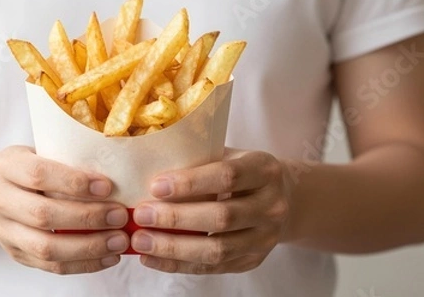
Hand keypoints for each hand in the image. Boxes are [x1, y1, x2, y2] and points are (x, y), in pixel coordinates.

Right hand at [0, 146, 129, 273]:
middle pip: (43, 215)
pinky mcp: (15, 254)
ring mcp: (4, 231)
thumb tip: (122, 175)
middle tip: (120, 216)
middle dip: (87, 218)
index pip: (38, 174)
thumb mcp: (43, 152)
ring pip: (46, 248)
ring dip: (88, 247)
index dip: (74, 182)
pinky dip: (84, 264)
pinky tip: (109, 256)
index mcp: (6, 166)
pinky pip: (51, 266)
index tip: (107, 186)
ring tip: (119, 241)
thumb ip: (71, 160)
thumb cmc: (34, 167)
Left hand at [130, 148, 291, 273]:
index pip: (228, 176)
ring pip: (217, 249)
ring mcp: (265, 238)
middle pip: (222, 217)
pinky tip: (151, 258)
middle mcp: (271, 206)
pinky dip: (178, 264)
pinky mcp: (252, 261)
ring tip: (140, 241)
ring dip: (173, 248)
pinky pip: (212, 268)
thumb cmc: (241, 171)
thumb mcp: (228, 155)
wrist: (283, 198)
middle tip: (140, 215)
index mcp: (264, 170)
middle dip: (176, 218)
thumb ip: (197, 160)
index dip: (190, 182)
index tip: (155, 186)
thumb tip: (146, 170)